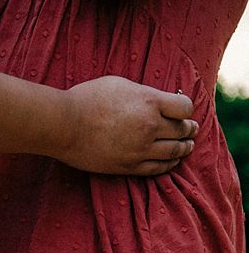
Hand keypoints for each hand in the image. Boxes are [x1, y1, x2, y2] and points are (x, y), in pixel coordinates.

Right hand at [58, 76, 195, 174]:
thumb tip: (157, 101)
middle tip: (191, 129)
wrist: (61, 125)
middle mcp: (149, 126)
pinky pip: (157, 168)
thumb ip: (143, 93)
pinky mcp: (127, 165)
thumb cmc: (86, 99)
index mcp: (149, 102)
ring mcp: (139, 148)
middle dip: (189, 129)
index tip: (182, 110)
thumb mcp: (119, 84)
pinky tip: (170, 160)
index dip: (186, 109)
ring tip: (186, 146)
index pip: (186, 108)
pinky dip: (168, 164)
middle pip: (183, 130)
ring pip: (174, 151)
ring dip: (184, 148)